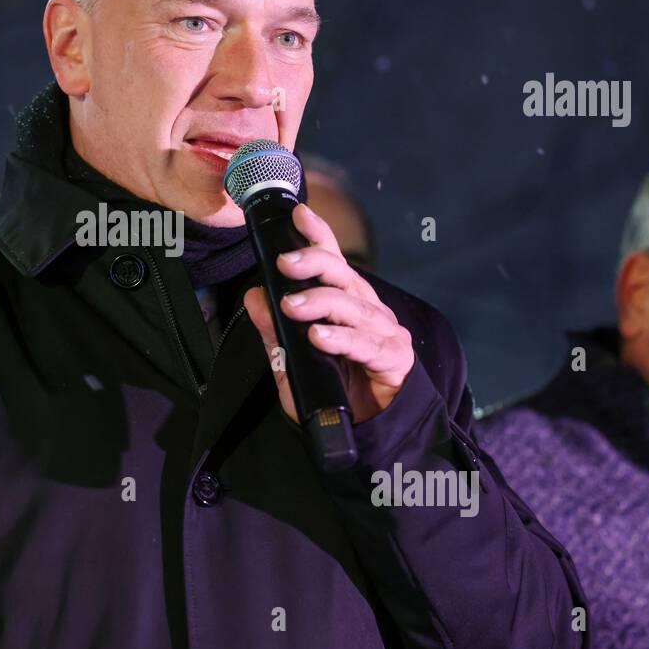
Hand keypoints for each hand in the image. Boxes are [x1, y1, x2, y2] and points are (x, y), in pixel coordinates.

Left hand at [244, 203, 414, 423]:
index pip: (333, 262)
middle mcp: (369, 311)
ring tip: (292, 306)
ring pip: (353, 307)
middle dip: (314, 264)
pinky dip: (341, 338)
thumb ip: (273, 332)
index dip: (319, 236)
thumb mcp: (291, 362)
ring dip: (320, 303)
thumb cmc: (332, 392)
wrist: (367, 433)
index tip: (299, 215)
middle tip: (284, 264)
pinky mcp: (394, 359)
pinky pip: (365, 343)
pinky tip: (319, 337)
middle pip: (344, 277)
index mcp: (348, 303)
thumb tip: (254, 297)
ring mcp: (385, 333)